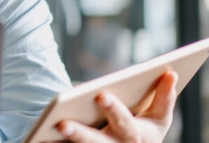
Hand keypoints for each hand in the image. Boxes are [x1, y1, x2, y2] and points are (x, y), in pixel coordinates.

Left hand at [57, 70, 178, 142]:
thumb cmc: (145, 129)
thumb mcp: (158, 117)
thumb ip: (164, 97)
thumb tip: (170, 72)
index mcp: (141, 137)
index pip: (127, 124)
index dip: (114, 111)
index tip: (100, 95)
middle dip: (81, 134)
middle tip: (62, 123)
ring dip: (69, 141)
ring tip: (51, 128)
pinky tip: (38, 139)